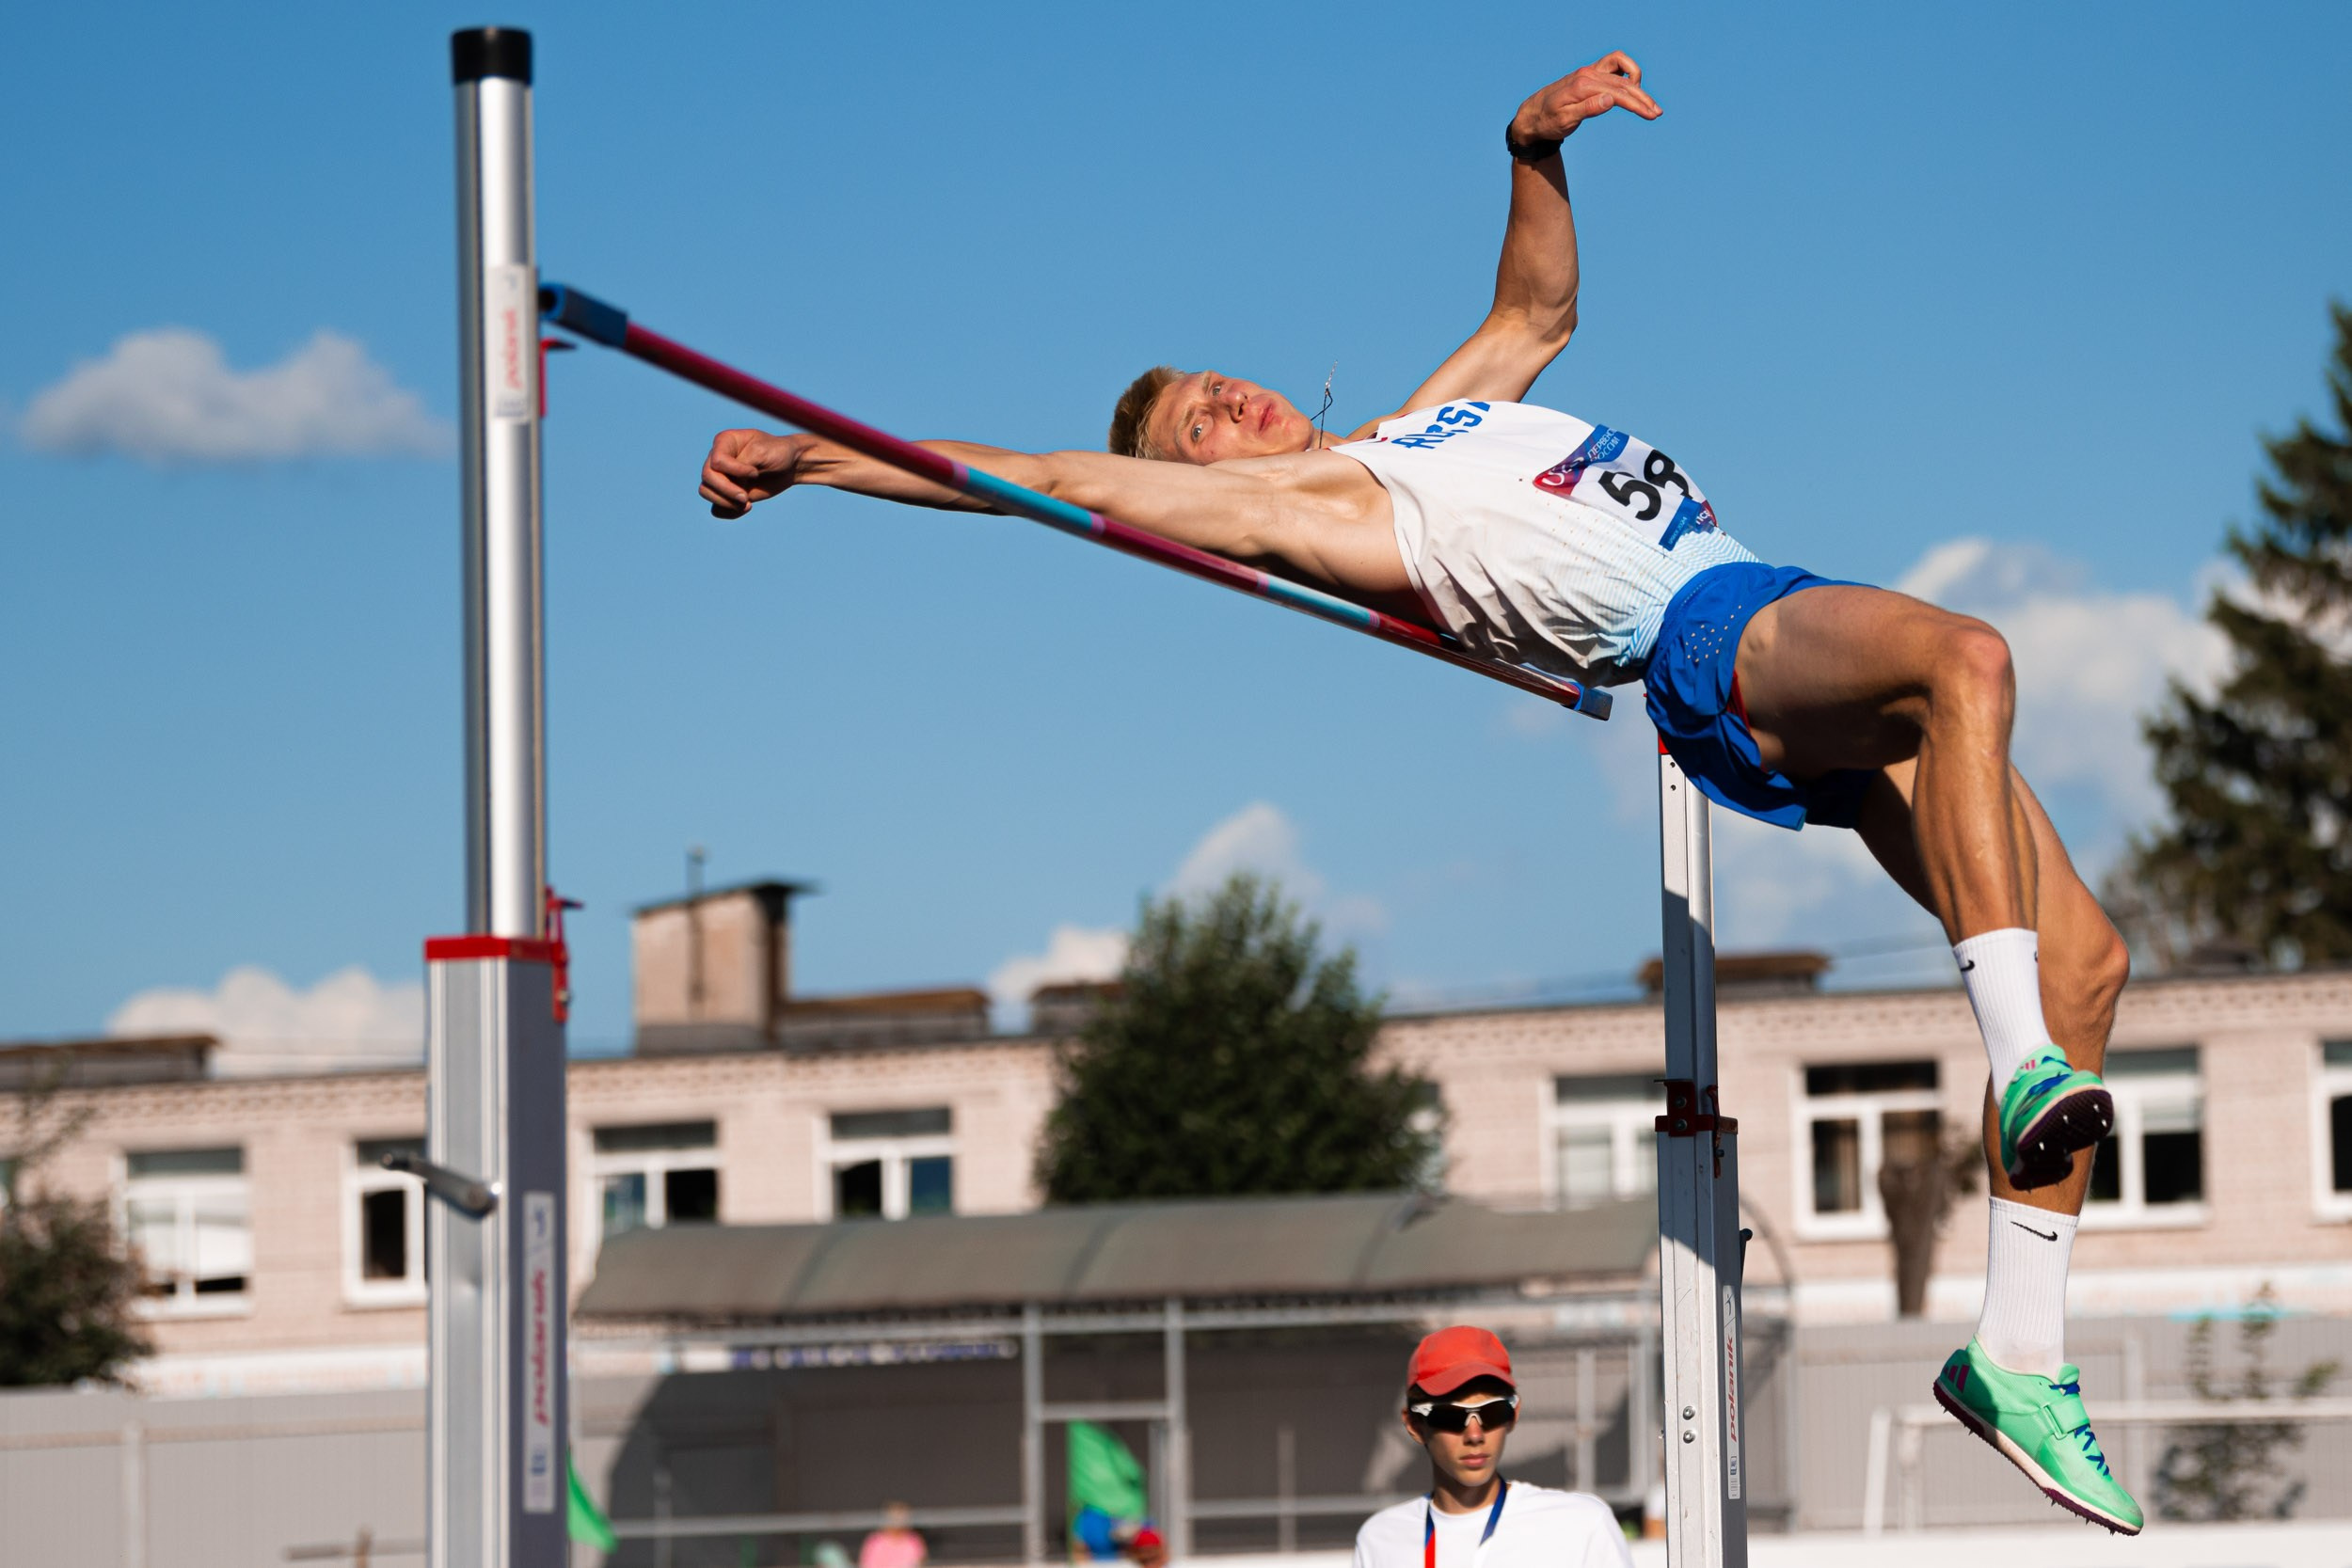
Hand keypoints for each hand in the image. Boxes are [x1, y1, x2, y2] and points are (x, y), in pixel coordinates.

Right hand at [700, 428, 816, 517]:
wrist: (789, 466)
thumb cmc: (777, 452)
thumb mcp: (763, 452)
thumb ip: (744, 463)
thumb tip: (730, 483)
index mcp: (724, 441)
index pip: (717, 461)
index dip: (735, 471)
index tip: (755, 472)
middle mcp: (717, 457)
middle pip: (707, 477)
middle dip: (726, 491)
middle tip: (746, 498)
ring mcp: (720, 476)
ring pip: (706, 492)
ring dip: (725, 502)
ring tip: (747, 504)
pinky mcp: (726, 493)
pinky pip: (716, 508)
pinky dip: (728, 512)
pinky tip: (747, 508)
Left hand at [1514, 52, 1661, 146]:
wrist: (1533, 114)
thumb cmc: (1547, 121)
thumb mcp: (1564, 120)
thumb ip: (1587, 109)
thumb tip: (1611, 99)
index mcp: (1583, 86)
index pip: (1618, 93)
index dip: (1637, 105)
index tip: (1651, 115)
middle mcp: (1588, 74)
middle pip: (1624, 83)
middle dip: (1643, 98)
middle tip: (1656, 113)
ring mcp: (1590, 72)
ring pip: (1623, 71)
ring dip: (1637, 84)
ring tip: (1645, 103)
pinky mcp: (1590, 74)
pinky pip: (1615, 65)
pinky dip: (1626, 73)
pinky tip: (1631, 89)